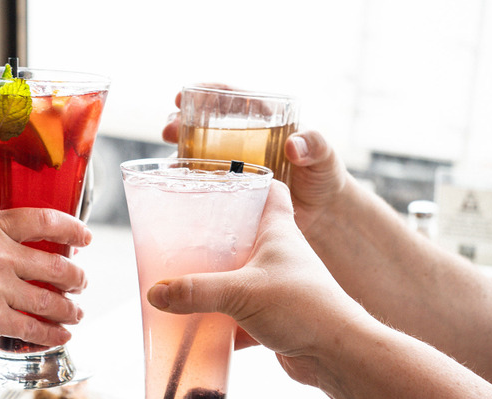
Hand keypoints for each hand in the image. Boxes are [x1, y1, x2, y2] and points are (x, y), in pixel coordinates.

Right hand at [0, 208, 91, 352]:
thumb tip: (31, 243)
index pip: (44, 219)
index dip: (73, 228)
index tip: (86, 237)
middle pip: (56, 265)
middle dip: (77, 277)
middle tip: (82, 282)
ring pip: (51, 300)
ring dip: (71, 309)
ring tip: (76, 312)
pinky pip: (34, 328)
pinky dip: (52, 334)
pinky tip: (61, 335)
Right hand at [146, 181, 367, 384]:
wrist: (338, 355)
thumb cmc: (306, 307)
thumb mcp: (242, 292)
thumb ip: (196, 291)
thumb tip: (157, 293)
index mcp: (277, 231)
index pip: (269, 191)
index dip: (248, 180)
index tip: (218, 180)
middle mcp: (278, 254)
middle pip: (244, 234)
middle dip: (215, 235)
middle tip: (183, 235)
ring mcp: (276, 286)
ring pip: (238, 275)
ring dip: (214, 280)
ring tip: (182, 280)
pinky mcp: (273, 317)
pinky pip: (238, 314)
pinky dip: (219, 322)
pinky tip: (197, 327)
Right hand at [162, 86, 350, 234]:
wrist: (322, 213)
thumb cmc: (323, 175)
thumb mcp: (323, 155)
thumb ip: (314, 145)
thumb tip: (294, 145)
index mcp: (259, 121)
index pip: (227, 98)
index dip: (204, 93)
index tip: (185, 95)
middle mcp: (238, 141)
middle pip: (200, 124)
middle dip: (179, 122)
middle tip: (169, 128)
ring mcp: (230, 167)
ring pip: (194, 153)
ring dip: (176, 152)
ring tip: (168, 160)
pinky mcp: (227, 192)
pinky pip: (200, 184)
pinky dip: (185, 183)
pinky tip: (175, 187)